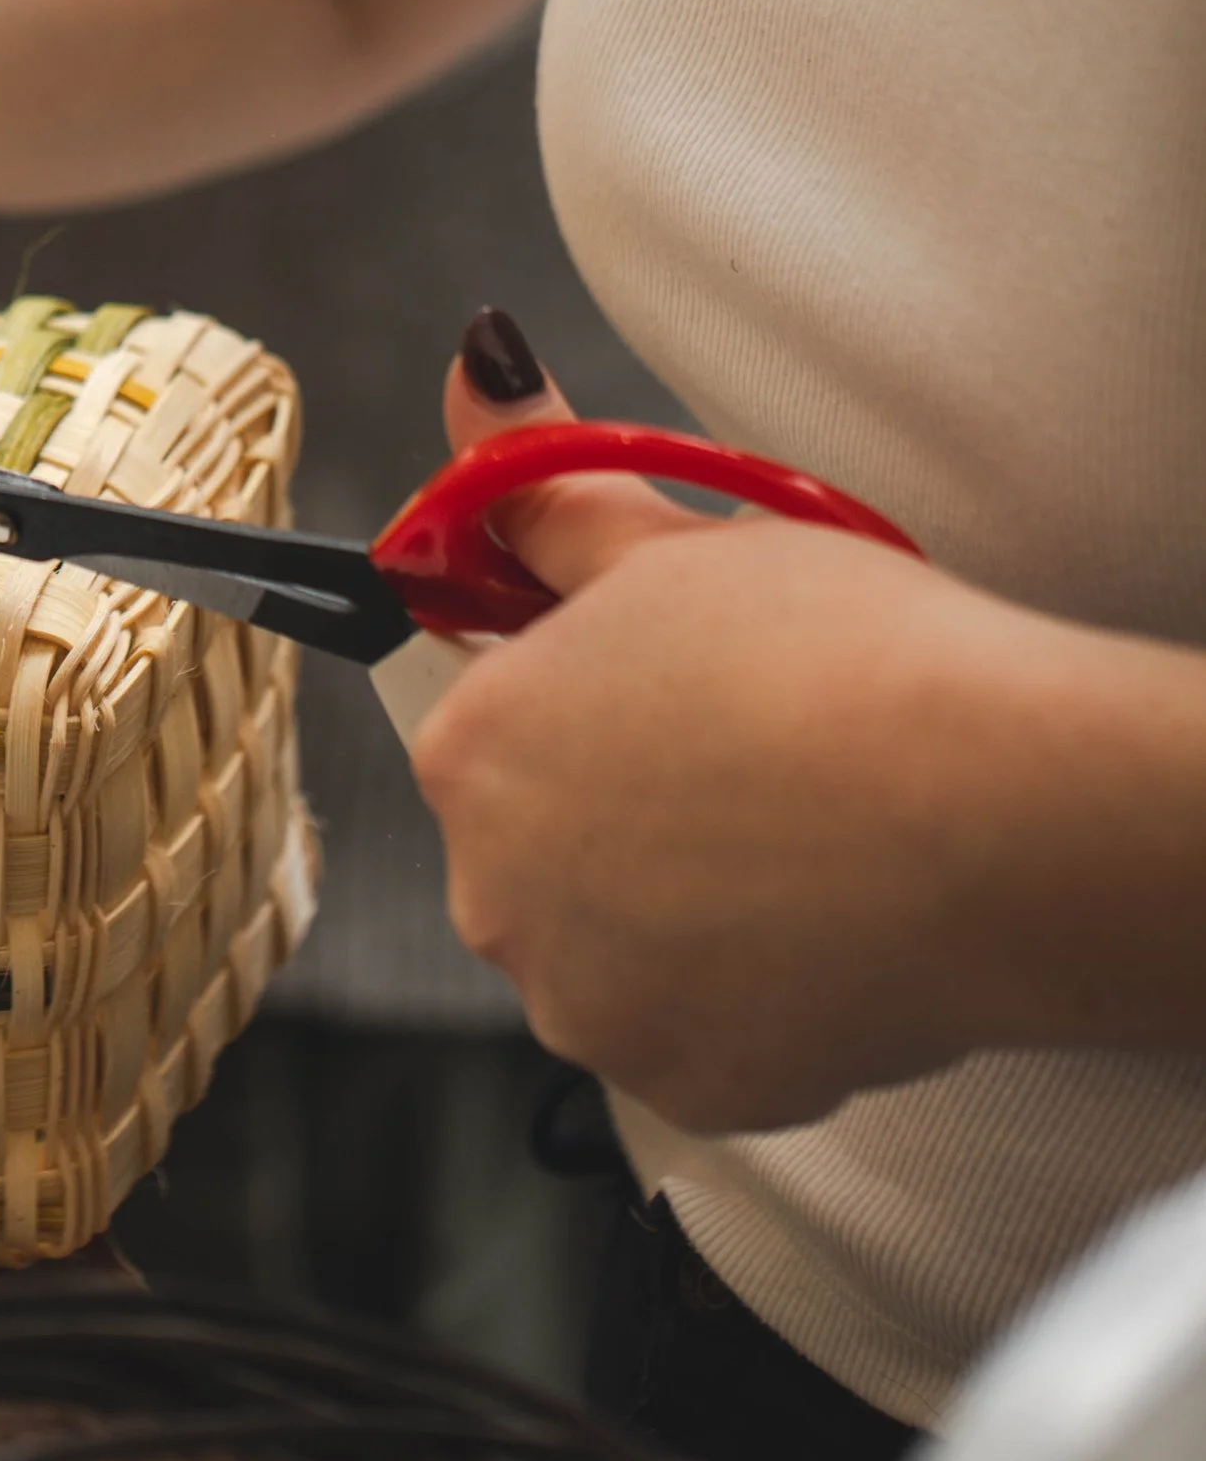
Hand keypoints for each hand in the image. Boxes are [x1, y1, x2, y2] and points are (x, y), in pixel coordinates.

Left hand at [408, 315, 1102, 1134]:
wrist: (989, 810)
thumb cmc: (838, 661)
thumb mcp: (678, 545)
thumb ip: (549, 485)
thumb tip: (472, 372)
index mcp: (474, 750)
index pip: (502, 733)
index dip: (604, 712)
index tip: (693, 703)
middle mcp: (490, 892)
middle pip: (550, 855)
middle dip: (636, 824)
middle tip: (767, 778)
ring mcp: (581, 1005)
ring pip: (624, 956)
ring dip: (694, 919)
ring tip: (810, 852)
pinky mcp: (681, 1088)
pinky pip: (705, 1040)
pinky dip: (761, 1002)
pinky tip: (836, 937)